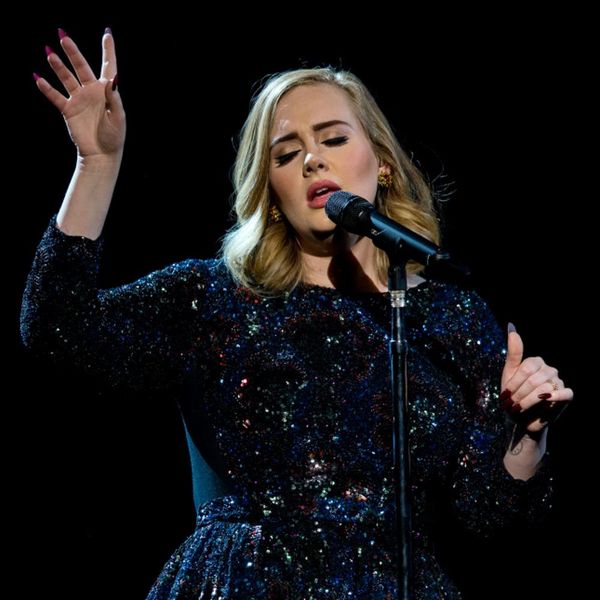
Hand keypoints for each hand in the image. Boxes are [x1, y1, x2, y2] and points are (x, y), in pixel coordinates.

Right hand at [35, 29, 125, 157]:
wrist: (101, 154)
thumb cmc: (114, 136)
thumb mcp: (118, 117)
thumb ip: (114, 98)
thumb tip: (112, 79)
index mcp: (107, 91)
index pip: (108, 66)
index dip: (108, 50)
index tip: (107, 33)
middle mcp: (92, 91)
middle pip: (81, 67)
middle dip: (72, 52)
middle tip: (63, 36)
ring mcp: (79, 99)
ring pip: (66, 78)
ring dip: (58, 66)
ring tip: (49, 51)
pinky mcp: (68, 110)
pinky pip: (55, 96)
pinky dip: (46, 88)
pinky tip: (38, 77)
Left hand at [501, 324, 572, 432]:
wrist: (521, 419)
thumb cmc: (513, 395)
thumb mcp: (509, 374)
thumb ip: (513, 352)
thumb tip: (511, 326)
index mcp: (536, 362)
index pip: (525, 368)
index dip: (514, 383)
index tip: (506, 395)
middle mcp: (549, 369)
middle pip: (533, 379)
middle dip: (519, 394)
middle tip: (512, 405)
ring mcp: (558, 382)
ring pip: (544, 388)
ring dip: (528, 401)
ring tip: (520, 408)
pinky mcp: (566, 396)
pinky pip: (565, 393)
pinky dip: (555, 398)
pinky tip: (546, 400)